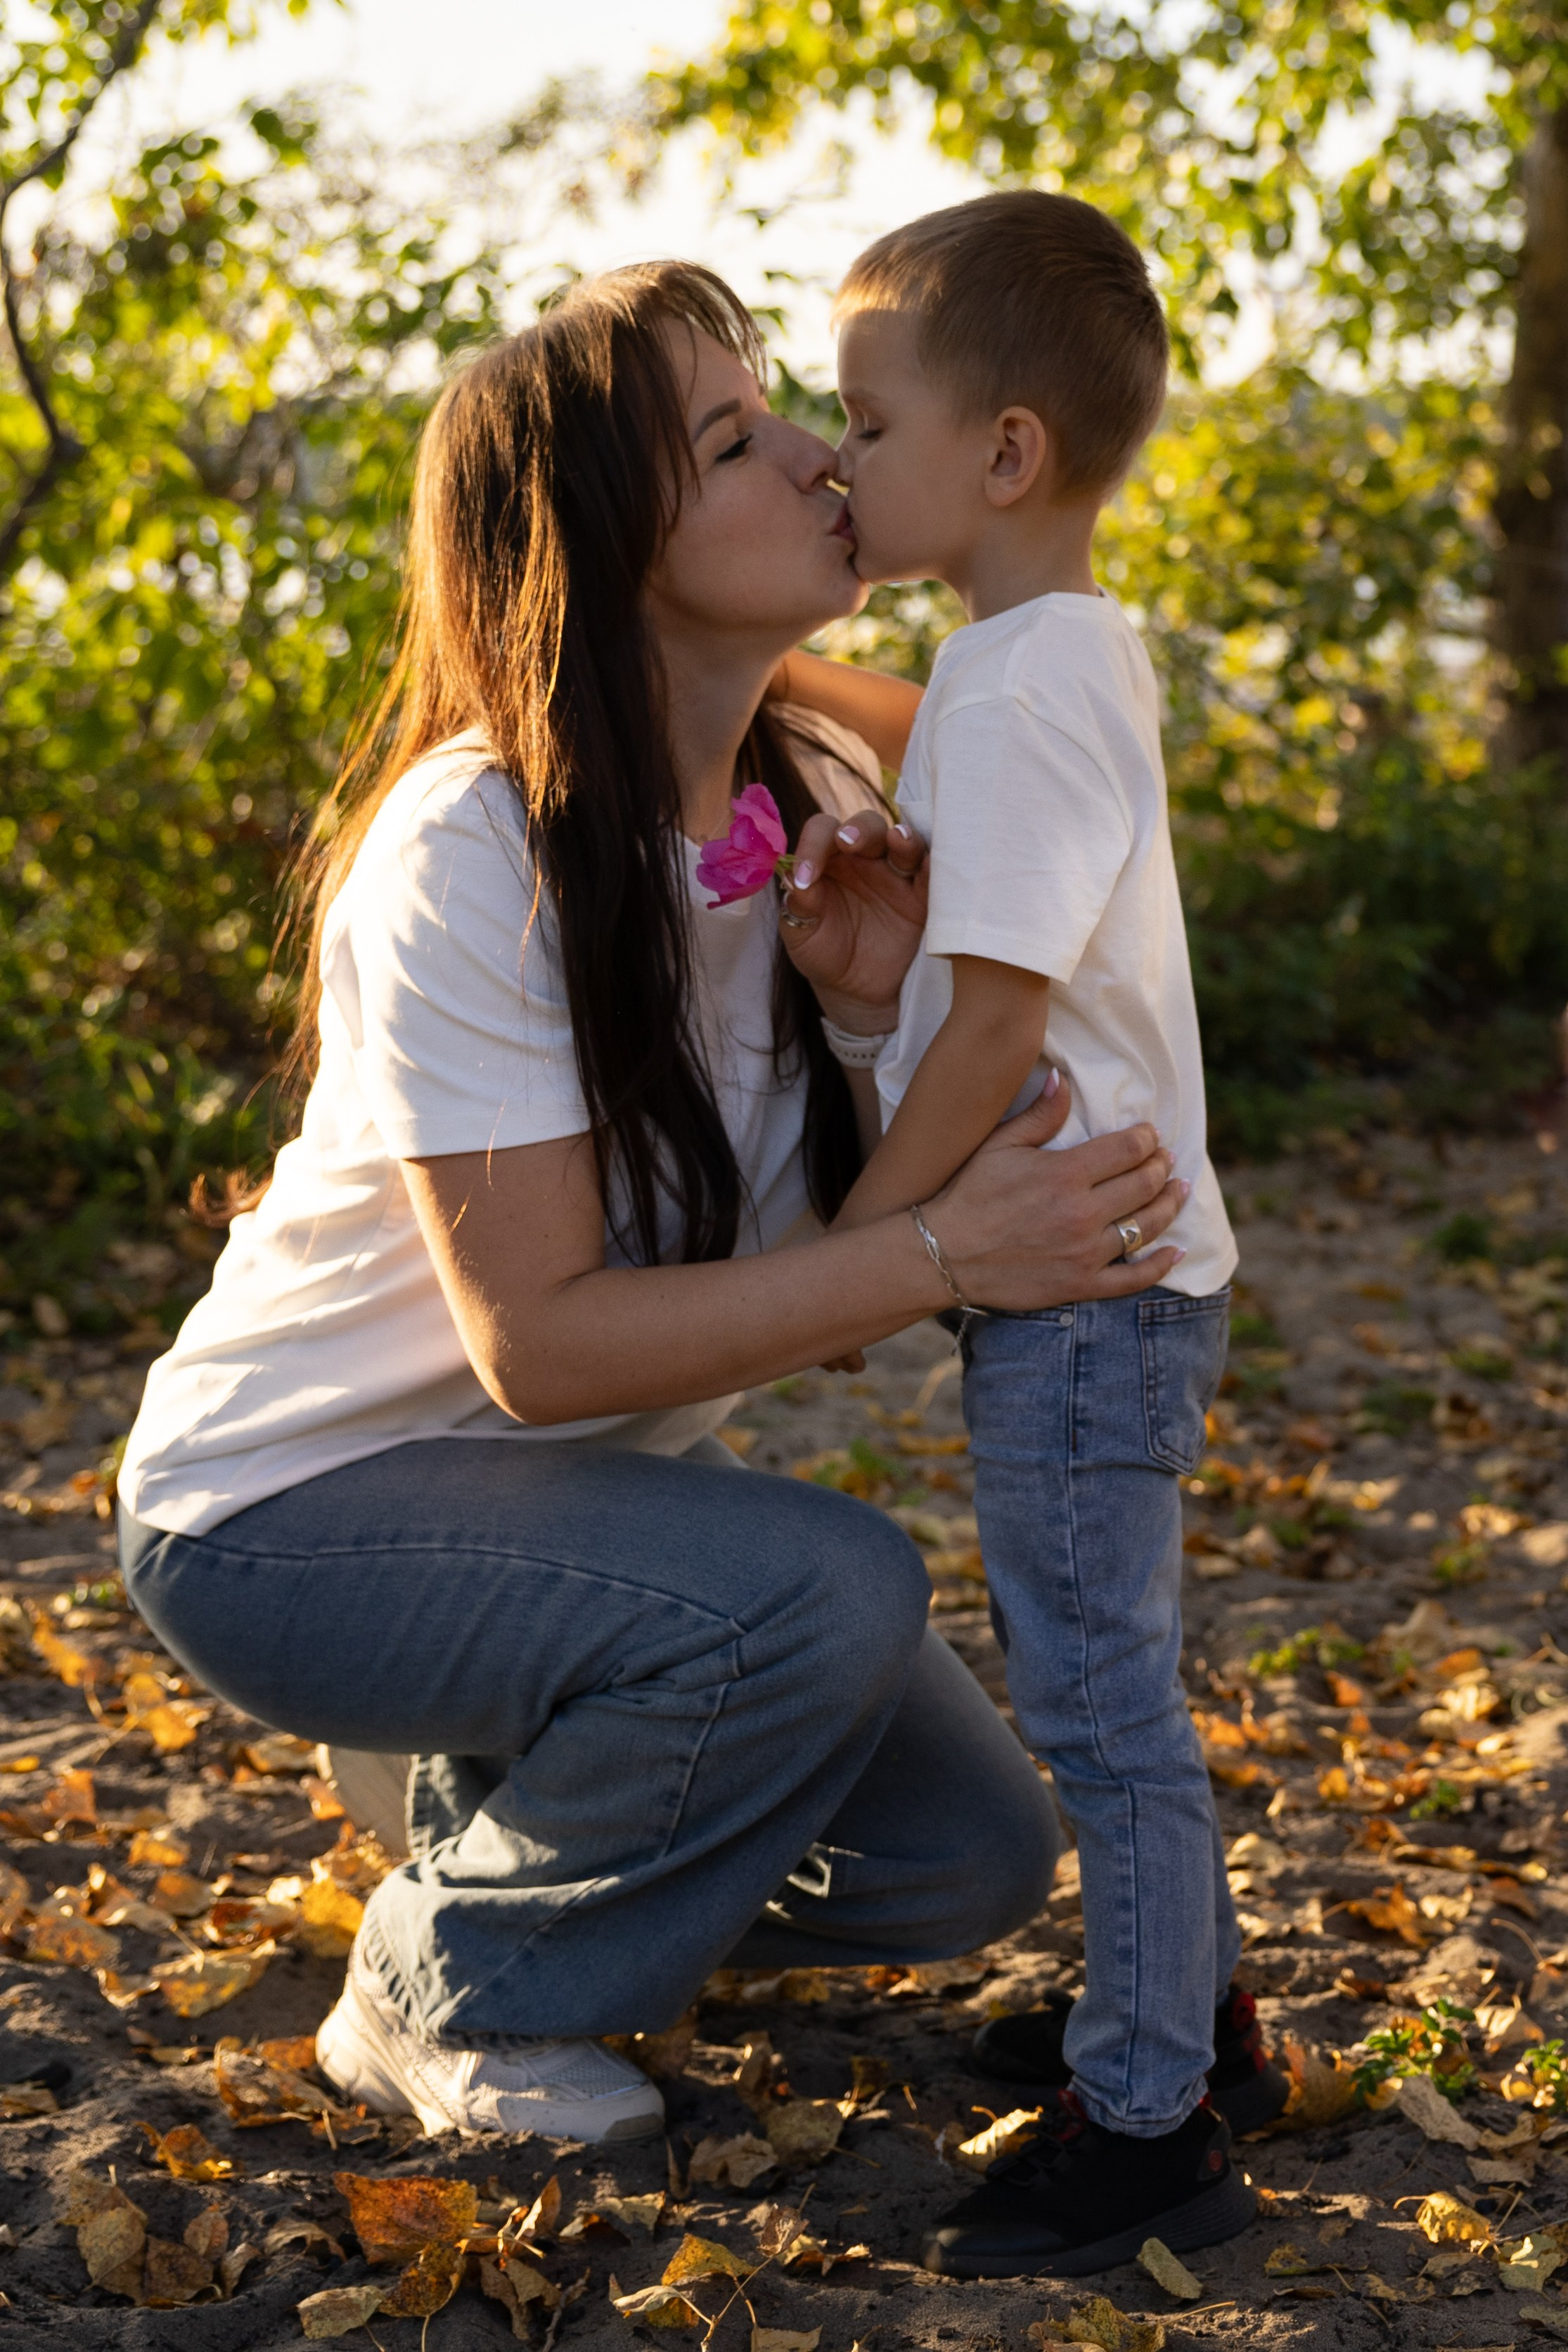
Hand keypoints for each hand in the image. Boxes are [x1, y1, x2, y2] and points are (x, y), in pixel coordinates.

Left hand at [778, 807, 927, 1031]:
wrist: (854, 989)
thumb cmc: (823, 952)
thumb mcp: (802, 934)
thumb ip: (800, 906)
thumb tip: (797, 881)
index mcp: (829, 859)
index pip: (823, 832)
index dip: (813, 846)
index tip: (804, 877)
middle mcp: (864, 857)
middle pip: (866, 826)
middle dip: (859, 830)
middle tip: (847, 842)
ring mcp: (896, 874)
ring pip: (904, 841)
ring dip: (902, 837)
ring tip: (897, 840)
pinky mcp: (921, 896)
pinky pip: (931, 876)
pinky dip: (932, 866)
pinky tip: (929, 865)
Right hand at [925, 1075, 1187, 1307]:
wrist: (944, 1255)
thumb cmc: (968, 1195)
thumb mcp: (999, 1146)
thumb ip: (1039, 1114)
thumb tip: (1063, 1080)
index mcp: (1064, 1173)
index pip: (1128, 1149)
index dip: (1147, 1138)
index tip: (1150, 1135)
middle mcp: (1081, 1213)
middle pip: (1144, 1184)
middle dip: (1161, 1166)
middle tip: (1166, 1160)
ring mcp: (1084, 1252)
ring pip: (1147, 1226)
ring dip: (1169, 1205)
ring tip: (1179, 1191)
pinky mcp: (1080, 1284)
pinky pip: (1133, 1277)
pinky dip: (1160, 1265)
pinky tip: (1176, 1253)